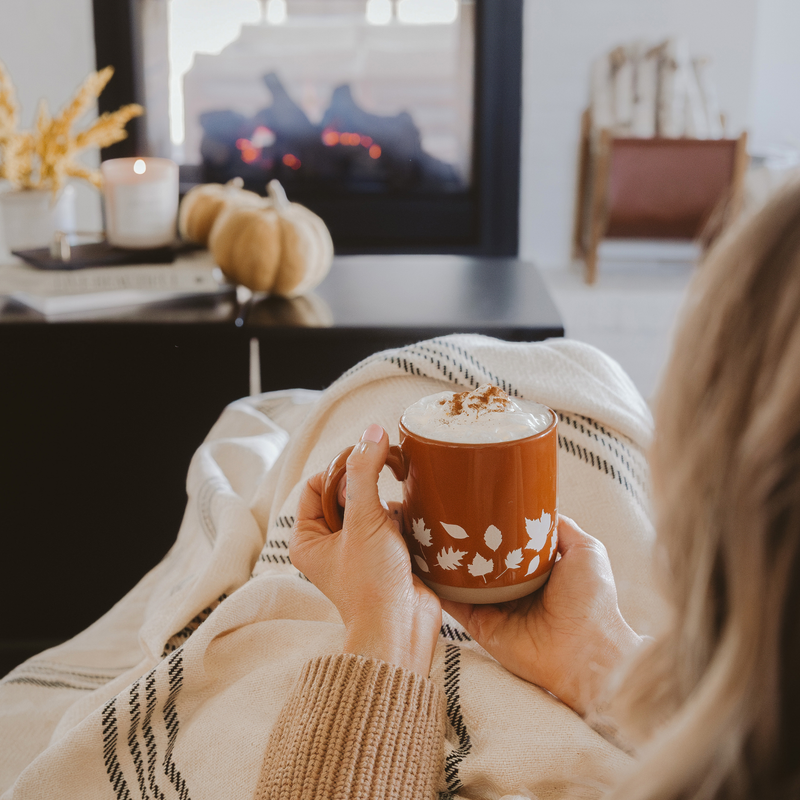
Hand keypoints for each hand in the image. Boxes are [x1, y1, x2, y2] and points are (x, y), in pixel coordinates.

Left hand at [291, 424, 441, 676]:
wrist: (403, 629)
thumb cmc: (372, 584)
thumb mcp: (364, 521)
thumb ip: (366, 473)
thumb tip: (372, 431)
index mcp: (308, 537)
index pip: (318, 483)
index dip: (341, 467)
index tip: (367, 460)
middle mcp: (329, 542)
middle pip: (345, 491)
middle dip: (368, 481)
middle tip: (391, 468)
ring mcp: (359, 548)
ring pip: (371, 504)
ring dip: (388, 499)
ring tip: (401, 502)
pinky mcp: (386, 554)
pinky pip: (392, 521)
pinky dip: (403, 515)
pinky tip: (414, 519)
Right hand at [441, 515, 640, 714]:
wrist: (585, 651)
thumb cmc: (592, 601)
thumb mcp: (586, 550)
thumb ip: (561, 528)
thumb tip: (538, 508)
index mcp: (536, 570)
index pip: (506, 542)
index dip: (493, 524)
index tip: (474, 500)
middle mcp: (513, 588)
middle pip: (481, 557)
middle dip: (464, 538)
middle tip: (443, 513)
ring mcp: (494, 606)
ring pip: (462, 578)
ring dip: (445, 559)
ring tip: (424, 531)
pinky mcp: (480, 625)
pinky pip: (453, 603)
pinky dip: (436, 585)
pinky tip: (421, 563)